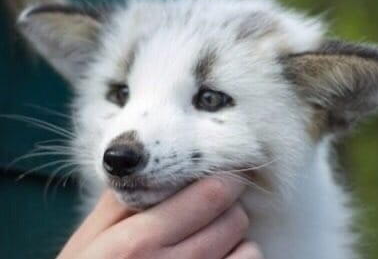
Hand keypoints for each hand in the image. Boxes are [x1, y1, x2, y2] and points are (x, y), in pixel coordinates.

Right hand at [57, 177, 262, 258]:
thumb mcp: (91, 239)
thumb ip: (121, 199)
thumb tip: (155, 165)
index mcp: (139, 241)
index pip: (211, 195)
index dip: (224, 178)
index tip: (221, 172)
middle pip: (234, 218)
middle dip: (229, 205)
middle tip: (212, 205)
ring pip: (249, 248)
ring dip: (235, 237)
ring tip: (210, 236)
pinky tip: (216, 258)